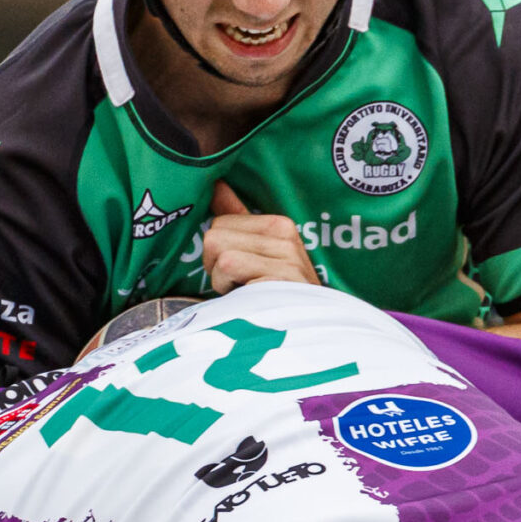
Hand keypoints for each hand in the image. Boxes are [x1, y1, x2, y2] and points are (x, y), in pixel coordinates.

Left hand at [202, 184, 319, 291]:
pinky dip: (228, 290)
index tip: (241, 274)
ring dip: (222, 281)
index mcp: (279, 225)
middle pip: (213, 236)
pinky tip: (250, 300)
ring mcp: (285, 254)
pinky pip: (227, 267)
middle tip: (242, 286)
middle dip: (216, 266)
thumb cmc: (274, 298)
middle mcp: (285, 234)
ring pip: (218, 251)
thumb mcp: (257, 256)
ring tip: (247, 293)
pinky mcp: (279, 274)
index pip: (219, 223)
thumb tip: (215, 185)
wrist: (307, 336)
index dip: (219, 254)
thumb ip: (236, 220)